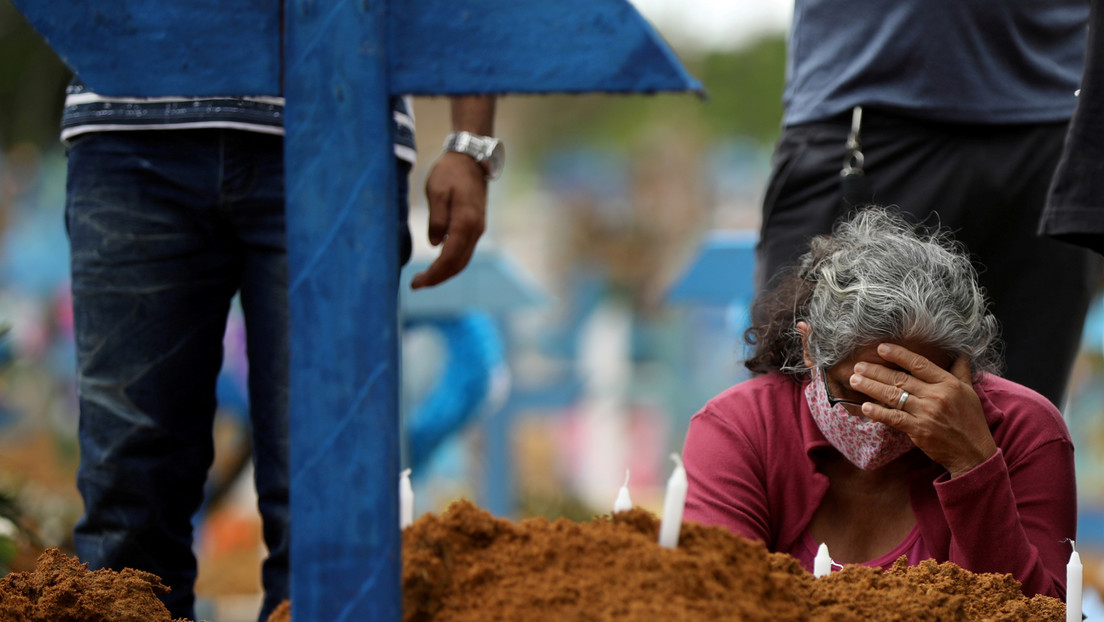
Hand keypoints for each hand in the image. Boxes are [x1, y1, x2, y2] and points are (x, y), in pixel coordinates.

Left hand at [411, 151, 486, 288]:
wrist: (470, 159)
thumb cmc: (449, 172)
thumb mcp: (436, 191)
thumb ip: (436, 219)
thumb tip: (434, 244)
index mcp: (465, 222)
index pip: (449, 258)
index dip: (433, 274)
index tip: (416, 283)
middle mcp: (476, 229)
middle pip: (458, 264)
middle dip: (438, 278)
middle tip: (416, 285)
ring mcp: (478, 229)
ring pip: (463, 260)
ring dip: (445, 273)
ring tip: (425, 279)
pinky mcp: (476, 227)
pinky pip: (464, 252)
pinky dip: (451, 263)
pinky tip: (438, 265)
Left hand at [849, 344, 996, 477]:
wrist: (973, 452)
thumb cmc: (971, 421)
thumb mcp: (969, 392)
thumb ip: (961, 372)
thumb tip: (960, 354)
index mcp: (948, 383)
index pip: (919, 364)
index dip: (898, 355)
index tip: (881, 348)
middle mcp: (937, 395)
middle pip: (900, 379)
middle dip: (876, 371)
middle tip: (858, 366)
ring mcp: (926, 413)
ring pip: (893, 396)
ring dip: (871, 387)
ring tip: (855, 380)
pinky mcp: (919, 430)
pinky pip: (894, 418)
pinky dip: (878, 412)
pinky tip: (864, 407)